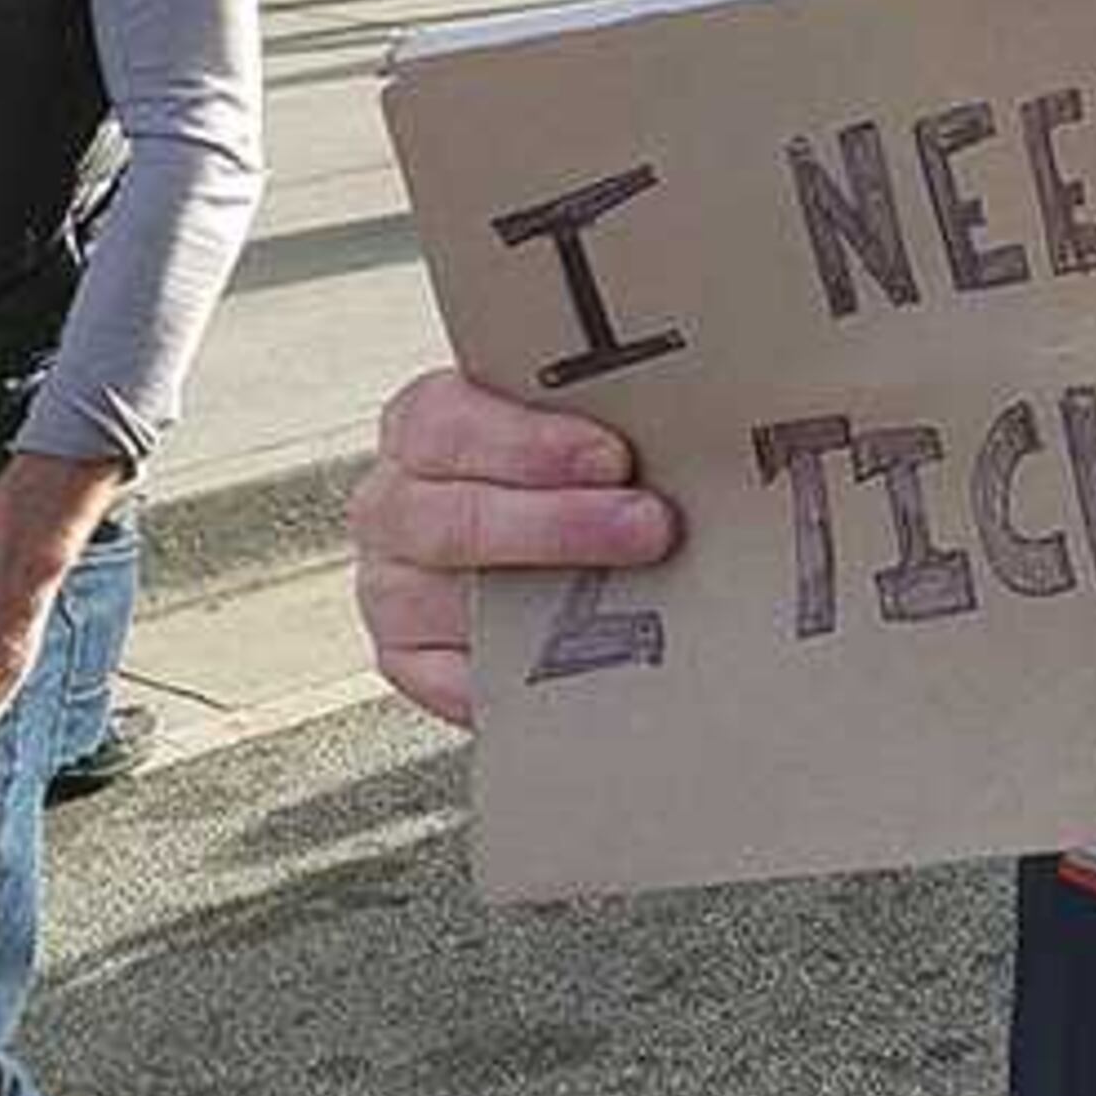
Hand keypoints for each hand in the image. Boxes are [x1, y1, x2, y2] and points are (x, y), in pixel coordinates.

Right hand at [352, 372, 677, 728]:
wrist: (555, 557)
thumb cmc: (574, 476)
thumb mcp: (582, 428)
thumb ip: (619, 418)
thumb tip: (700, 422)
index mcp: (427, 426)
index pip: (446, 420)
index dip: (529, 442)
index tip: (613, 456)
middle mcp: (398, 505)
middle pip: (449, 517)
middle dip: (557, 525)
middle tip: (649, 527)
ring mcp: (395, 586)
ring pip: (439, 600)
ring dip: (546, 601)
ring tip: (635, 599)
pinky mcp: (408, 660)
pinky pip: (450, 678)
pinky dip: (516, 676)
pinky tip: (586, 664)